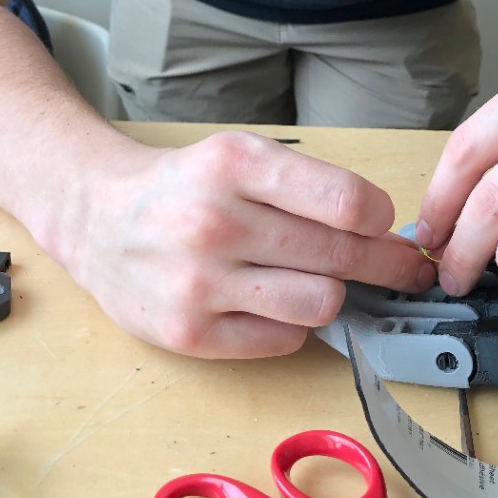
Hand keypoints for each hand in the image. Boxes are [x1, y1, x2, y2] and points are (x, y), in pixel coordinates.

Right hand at [56, 130, 435, 358]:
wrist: (97, 218)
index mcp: (235, 165)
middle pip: (342, 256)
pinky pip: (284, 340)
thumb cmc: (188, 186)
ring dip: (331, 293)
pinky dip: (292, 324)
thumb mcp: (242, 157)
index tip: (381, 224)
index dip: (380, 220)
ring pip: (321, 304)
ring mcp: (198, 283)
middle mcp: (214, 221)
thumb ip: (311, 188)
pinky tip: (271, 302)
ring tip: (316, 279)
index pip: (347, 203)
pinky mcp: (188, 334)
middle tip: (399, 267)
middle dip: (383, 263)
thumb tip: (391, 236)